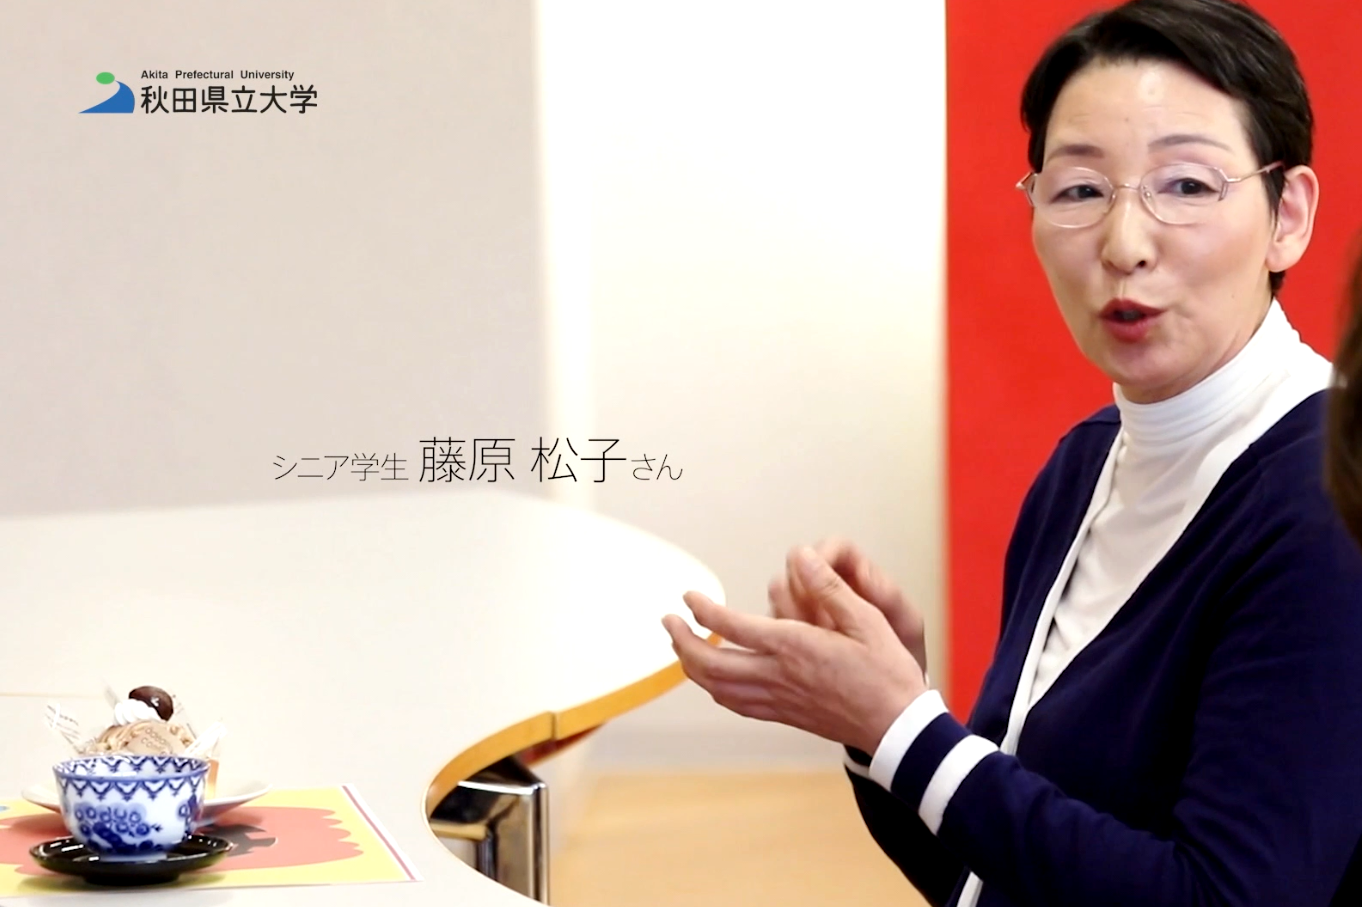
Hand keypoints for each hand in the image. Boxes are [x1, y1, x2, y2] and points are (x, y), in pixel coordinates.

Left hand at [664, 546, 927, 754]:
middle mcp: (778, 675)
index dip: (702, 609)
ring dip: (692, 666)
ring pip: (717, 688)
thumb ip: (828, 587)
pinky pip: (737, 704)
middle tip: (667, 622)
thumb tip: (800, 556)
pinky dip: (715, 689)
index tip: (688, 596)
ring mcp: (778, 700)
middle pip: (710, 663)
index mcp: (794, 647)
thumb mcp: (867, 619)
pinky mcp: (785, 715)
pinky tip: (714, 680)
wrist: (898, 729)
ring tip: (681, 647)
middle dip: (681, 642)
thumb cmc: (887, 672)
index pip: (731, 626)